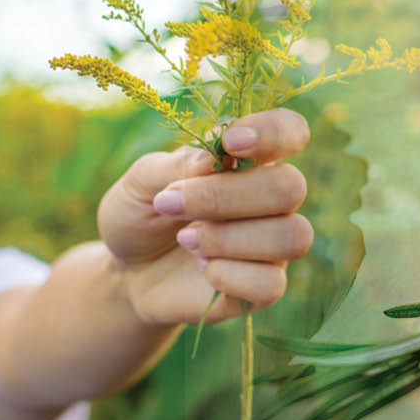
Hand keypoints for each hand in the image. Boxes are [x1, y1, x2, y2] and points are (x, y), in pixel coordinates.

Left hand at [98, 108, 312, 325]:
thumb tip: (215, 158)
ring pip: (292, 236)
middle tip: (171, 204)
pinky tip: (203, 270)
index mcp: (251, 160)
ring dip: (230, 238)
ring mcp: (273, 246)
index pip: (291, 131)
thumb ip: (178, 165)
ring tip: (186, 240)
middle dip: (227, 196)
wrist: (127, 272)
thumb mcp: (141, 182)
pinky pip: (271, 284)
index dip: (274, 132)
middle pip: (291, 187)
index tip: (230, 143)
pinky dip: (230, 276)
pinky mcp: (263, 288)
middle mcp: (273, 201)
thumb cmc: (142, 214)